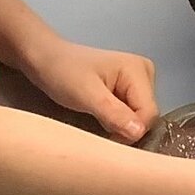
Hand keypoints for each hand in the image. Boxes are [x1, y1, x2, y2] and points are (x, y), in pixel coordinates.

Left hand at [22, 39, 157, 142]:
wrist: (45, 59)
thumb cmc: (62, 72)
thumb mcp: (86, 95)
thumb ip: (114, 114)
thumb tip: (139, 132)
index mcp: (138, 70)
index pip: (149, 113)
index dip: (131, 131)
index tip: (105, 135)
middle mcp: (145, 73)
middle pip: (146, 116)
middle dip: (125, 128)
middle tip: (97, 123)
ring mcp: (138, 81)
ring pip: (139, 118)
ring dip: (120, 126)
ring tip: (96, 117)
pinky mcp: (130, 89)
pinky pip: (132, 114)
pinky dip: (117, 121)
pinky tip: (101, 116)